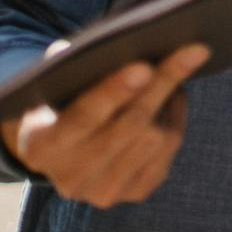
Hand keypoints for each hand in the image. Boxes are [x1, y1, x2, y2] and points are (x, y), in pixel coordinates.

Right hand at [0, 42, 209, 207]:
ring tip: (172, 70)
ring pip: (155, 136)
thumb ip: (72, 63)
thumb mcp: (56, 81)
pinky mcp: (135, 192)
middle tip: (191, 51)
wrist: (66, 148)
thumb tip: (112, 40)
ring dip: (169, 99)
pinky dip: (175, 118)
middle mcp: (70, 178)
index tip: (144, 66)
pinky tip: (170, 98)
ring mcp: (103, 191)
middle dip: (161, 85)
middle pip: (129, 126)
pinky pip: (169, 149)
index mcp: (40, 147)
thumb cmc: (62, 99)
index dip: (114, 92)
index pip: (82, 118)